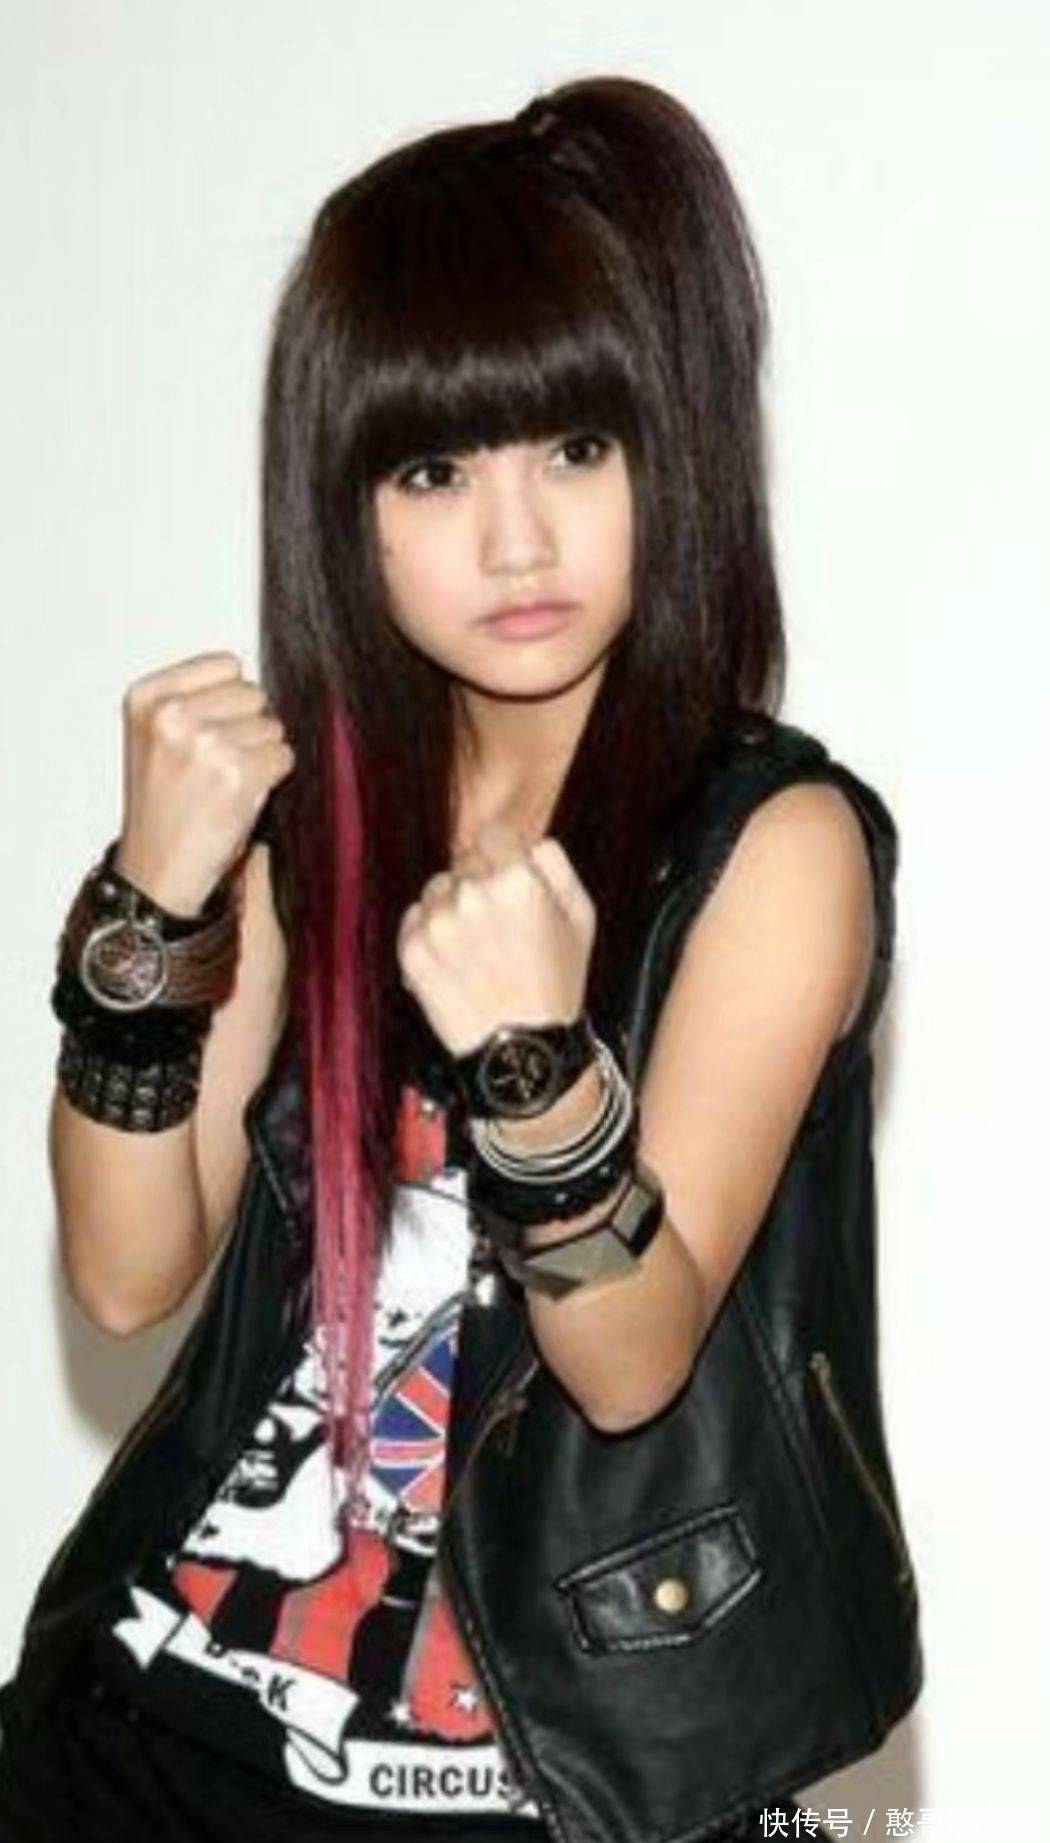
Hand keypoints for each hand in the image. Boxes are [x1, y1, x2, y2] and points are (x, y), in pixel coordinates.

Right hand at [115, 651, 295, 915]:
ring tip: (225, 784)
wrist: (158, 871)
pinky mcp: (239, 775)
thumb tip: (255, 678)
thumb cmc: (163, 807)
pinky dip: (272, 779)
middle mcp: (172, 715)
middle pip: (254, 694)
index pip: (227, 665)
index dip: (230, 700)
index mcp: (147, 698)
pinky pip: (284, 757)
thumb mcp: (155, 737)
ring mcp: (206, 744)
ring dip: (260, 756)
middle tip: (217, 766)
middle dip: (247, 728)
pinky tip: (241, 798)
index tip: (207, 731)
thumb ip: (195, 698)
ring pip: (272, 727)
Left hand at [396, 821, 596, 1057]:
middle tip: (496, 930)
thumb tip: (529, 841)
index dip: (502, 856)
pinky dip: (428, 936)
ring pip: (436, 891)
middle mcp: (472, 893)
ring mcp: (438, 923)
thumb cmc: (558, 983)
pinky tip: (454, 964)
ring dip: (450, 910)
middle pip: (464, 864)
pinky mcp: (412, 951)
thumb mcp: (582, 917)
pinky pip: (413, 921)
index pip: (493, 834)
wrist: (520, 1052)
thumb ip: (556, 865)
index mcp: (517, 879)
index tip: (505, 882)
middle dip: (477, 886)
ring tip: (476, 951)